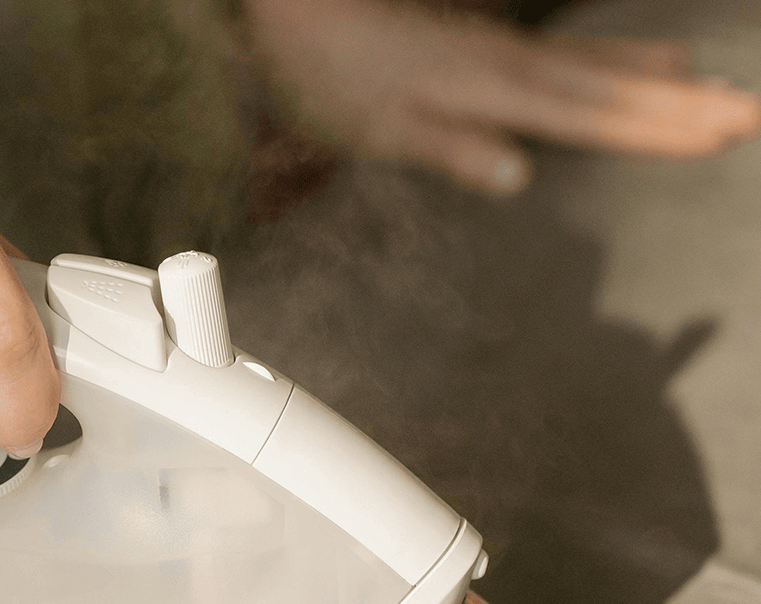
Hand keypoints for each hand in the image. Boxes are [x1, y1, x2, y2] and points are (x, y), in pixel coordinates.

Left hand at [245, 0, 760, 193]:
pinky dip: (614, 60)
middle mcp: (511, 64)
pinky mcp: (484, 47)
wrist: (299, 11)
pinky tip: (628, 63)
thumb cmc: (332, 74)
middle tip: (750, 114)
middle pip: (614, 87)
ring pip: (599, 65)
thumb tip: (518, 176)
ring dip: (658, 77)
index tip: (720, 136)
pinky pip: (571, 55)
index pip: (593, 115)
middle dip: (684, 103)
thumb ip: (452, 149)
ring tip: (712, 84)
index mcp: (493, 90)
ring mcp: (501, 50)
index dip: (658, 128)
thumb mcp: (380, 128)